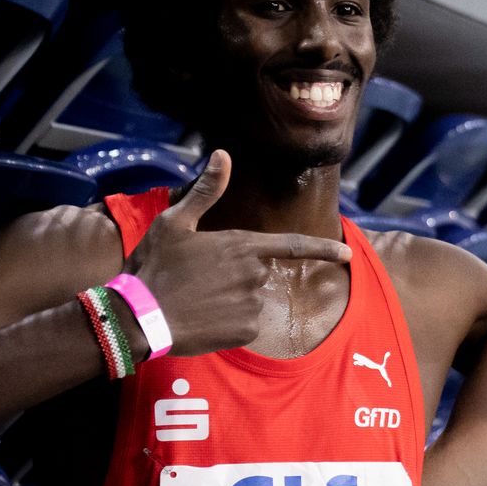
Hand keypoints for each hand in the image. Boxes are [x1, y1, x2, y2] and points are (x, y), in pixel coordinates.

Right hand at [124, 150, 352, 355]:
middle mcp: (254, 274)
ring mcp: (252, 304)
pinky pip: (245, 322)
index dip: (323, 248)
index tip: (347, 253)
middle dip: (236, 274)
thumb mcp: (174, 223)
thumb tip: (223, 154)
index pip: (292, 246)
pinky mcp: (246, 331)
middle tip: (197, 278)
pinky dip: (228, 322)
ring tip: (195, 298)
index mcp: (241, 245)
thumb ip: (206, 191)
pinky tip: (203, 318)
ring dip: (231, 298)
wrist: (139, 317)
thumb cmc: (154, 266)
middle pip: (259, 272)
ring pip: (251, 298)